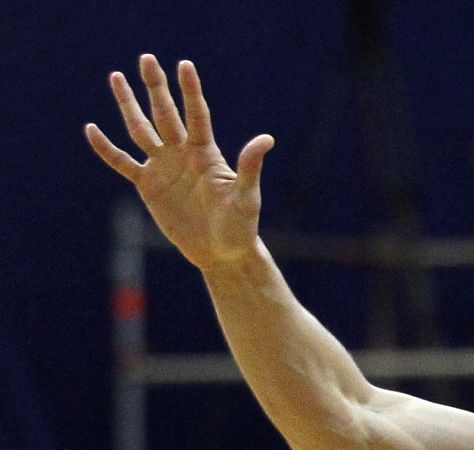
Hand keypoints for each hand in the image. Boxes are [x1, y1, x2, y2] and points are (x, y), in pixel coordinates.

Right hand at [85, 55, 273, 271]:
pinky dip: (106, 148)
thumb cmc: (240, 226)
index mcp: (206, 153)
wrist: (222, 252)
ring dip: (128, 105)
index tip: (184, 65)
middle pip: (165, 114)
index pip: (196, 115)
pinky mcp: (148, 186)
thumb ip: (250, 167)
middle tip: (146, 58)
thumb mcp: (246, 197)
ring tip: (117, 77)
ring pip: (140, 130)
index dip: (190, 91)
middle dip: (156, 87)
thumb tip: (266, 139)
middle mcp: (182, 154)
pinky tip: (92, 129)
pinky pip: (123, 163)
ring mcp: (163, 167)